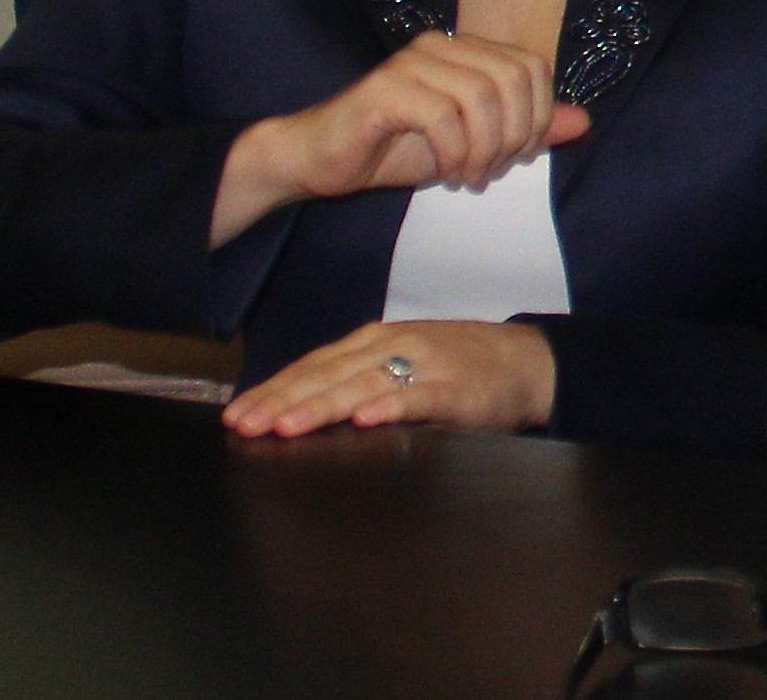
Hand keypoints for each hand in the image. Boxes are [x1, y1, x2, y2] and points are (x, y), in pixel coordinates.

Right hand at [212, 31, 589, 244]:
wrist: (322, 160)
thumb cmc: (396, 148)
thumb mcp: (474, 142)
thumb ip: (527, 129)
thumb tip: (581, 121)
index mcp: (466, 49)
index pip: (533, 67)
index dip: (538, 115)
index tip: (518, 155)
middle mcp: (441, 45)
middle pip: (514, 78)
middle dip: (515, 133)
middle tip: (493, 169)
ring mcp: (411, 62)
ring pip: (482, 96)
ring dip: (485, 147)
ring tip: (470, 175)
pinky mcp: (385, 89)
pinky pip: (443, 116)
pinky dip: (455, 151)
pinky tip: (447, 172)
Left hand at [221, 318, 555, 437]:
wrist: (529, 362)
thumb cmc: (462, 367)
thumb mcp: (404, 363)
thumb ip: (359, 380)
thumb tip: (301, 408)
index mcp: (377, 341)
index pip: (314, 366)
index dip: (274, 390)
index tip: (236, 415)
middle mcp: (395, 346)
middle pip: (329, 375)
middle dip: (282, 401)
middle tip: (244, 425)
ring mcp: (427, 365)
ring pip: (364, 385)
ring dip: (323, 405)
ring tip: (287, 426)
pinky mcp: (459, 389)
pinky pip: (420, 398)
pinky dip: (391, 407)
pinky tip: (365, 420)